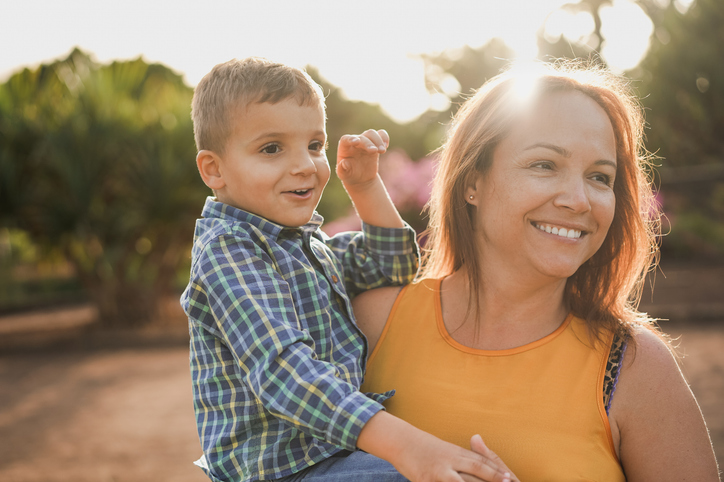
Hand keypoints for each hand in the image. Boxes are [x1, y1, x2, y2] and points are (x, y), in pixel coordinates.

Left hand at [336, 129, 388, 187]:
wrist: (360, 177)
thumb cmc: (349, 175)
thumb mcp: (344, 175)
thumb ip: (342, 169)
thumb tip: (345, 163)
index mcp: (344, 147)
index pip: (346, 139)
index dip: (351, 139)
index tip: (357, 141)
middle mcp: (355, 142)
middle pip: (362, 137)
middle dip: (368, 143)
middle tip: (375, 151)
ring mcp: (365, 141)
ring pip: (371, 134)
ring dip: (378, 140)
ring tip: (382, 151)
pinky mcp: (375, 143)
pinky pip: (381, 134)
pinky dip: (385, 137)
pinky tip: (386, 146)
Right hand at [358, 412, 510, 481]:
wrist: (400, 441)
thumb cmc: (424, 446)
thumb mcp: (445, 448)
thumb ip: (463, 454)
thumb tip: (480, 446)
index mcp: (456, 452)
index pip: (481, 462)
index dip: (498, 471)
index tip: (512, 479)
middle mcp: (450, 460)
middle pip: (476, 472)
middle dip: (493, 480)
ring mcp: (438, 472)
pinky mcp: (426, 481)